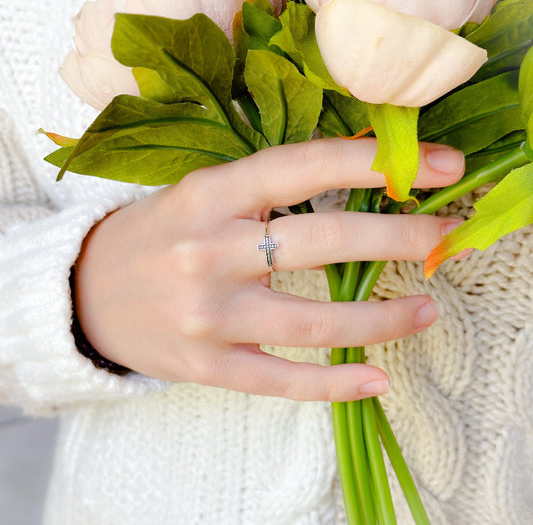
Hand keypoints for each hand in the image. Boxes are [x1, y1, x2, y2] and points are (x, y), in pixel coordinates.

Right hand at [74, 138, 464, 400]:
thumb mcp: (200, 195)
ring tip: (426, 308)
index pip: (301, 167)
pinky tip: (376, 380)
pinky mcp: (207, 365)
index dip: (372, 163)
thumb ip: (267, 189)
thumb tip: (356, 172)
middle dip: (397, 236)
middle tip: (444, 238)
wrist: (83, 292)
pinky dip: (334, 385)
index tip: (437, 166)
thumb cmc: (155, 235)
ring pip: (313, 322)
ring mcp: (208, 316)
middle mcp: (207, 252)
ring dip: (382, 319)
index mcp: (207, 195)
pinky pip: (280, 380)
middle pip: (322, 242)